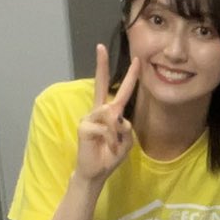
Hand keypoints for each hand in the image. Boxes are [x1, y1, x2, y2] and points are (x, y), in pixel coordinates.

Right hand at [77, 43, 138, 183]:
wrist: (95, 172)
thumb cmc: (109, 155)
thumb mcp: (126, 142)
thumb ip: (126, 128)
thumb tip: (116, 116)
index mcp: (109, 113)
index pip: (118, 91)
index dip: (128, 77)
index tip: (136, 60)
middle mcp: (98, 111)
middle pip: (102, 86)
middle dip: (101, 66)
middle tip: (100, 47)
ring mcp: (89, 117)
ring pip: (110, 113)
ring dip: (116, 132)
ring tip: (112, 144)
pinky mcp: (83, 126)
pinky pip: (105, 127)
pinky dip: (110, 139)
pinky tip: (106, 146)